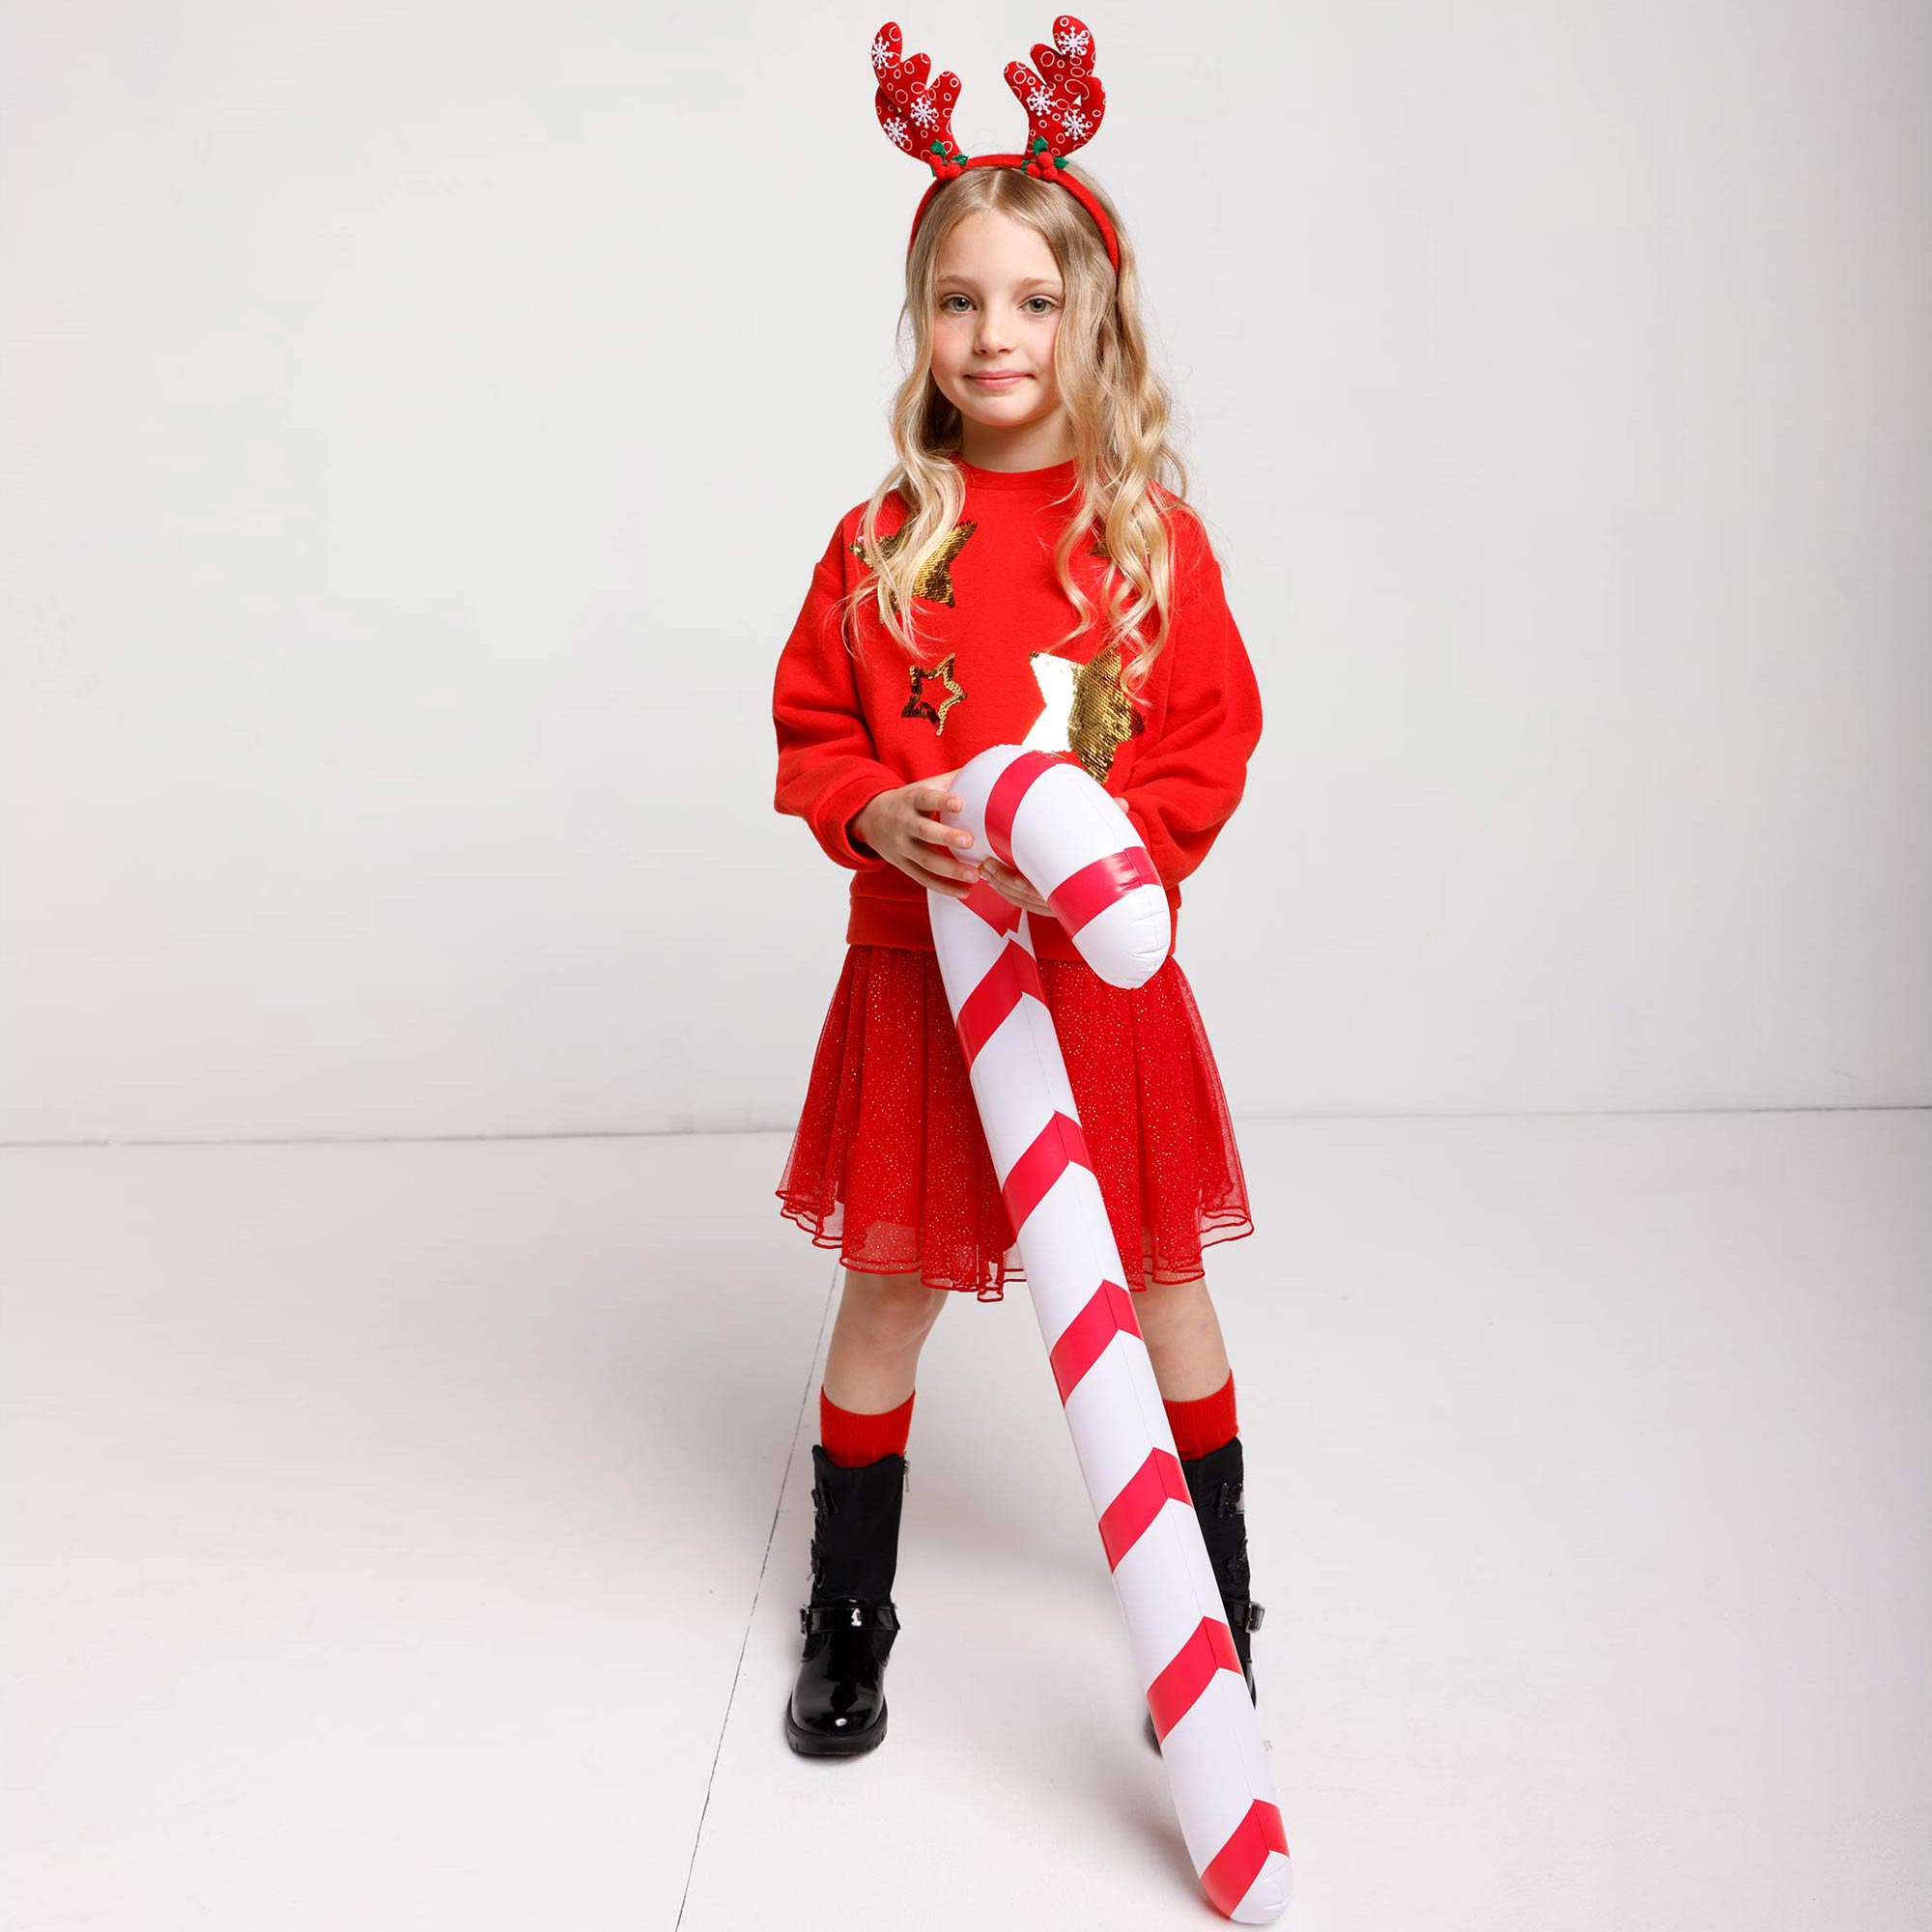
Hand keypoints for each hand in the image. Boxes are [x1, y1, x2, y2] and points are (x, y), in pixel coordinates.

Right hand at [851, 769, 981, 898]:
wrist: (870, 818)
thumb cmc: (909, 801)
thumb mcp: (923, 786)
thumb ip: (950, 781)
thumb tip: (985, 770)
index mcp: (910, 800)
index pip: (925, 799)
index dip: (941, 801)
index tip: (959, 803)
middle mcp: (904, 824)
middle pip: (924, 832)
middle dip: (946, 837)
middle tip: (969, 841)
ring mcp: (902, 847)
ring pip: (925, 861)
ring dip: (950, 870)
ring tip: (974, 875)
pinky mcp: (903, 865)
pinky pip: (923, 879)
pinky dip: (944, 888)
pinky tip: (964, 892)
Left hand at [981, 795, 1133, 918]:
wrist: (1115, 884)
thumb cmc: (1110, 859)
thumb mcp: (1111, 842)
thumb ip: (1114, 822)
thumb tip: (1122, 803)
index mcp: (1078, 889)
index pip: (1051, 894)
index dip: (1033, 889)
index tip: (1018, 879)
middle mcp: (1064, 901)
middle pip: (1029, 897)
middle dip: (1005, 882)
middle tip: (987, 865)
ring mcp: (1054, 905)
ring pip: (1022, 900)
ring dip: (1000, 885)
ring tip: (984, 868)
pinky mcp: (1047, 904)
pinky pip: (1022, 902)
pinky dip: (1006, 891)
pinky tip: (992, 879)